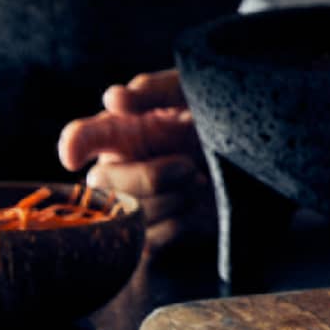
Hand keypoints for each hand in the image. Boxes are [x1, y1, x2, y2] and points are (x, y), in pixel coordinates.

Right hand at [56, 70, 210, 251]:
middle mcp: (122, 166)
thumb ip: (155, 90)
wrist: (258, 156)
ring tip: (199, 180)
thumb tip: (114, 99)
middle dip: (147, 176)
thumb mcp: (191, 92)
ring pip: (129, 212)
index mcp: (122, 130)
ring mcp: (137, 200)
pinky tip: (199, 205)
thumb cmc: (218, 117)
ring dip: (170, 197)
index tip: (71, 155)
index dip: (73, 144)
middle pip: (103, 182)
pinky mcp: (157, 232)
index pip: (82, 136)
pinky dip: (178, 222)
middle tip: (189, 165)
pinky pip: (151, 239)